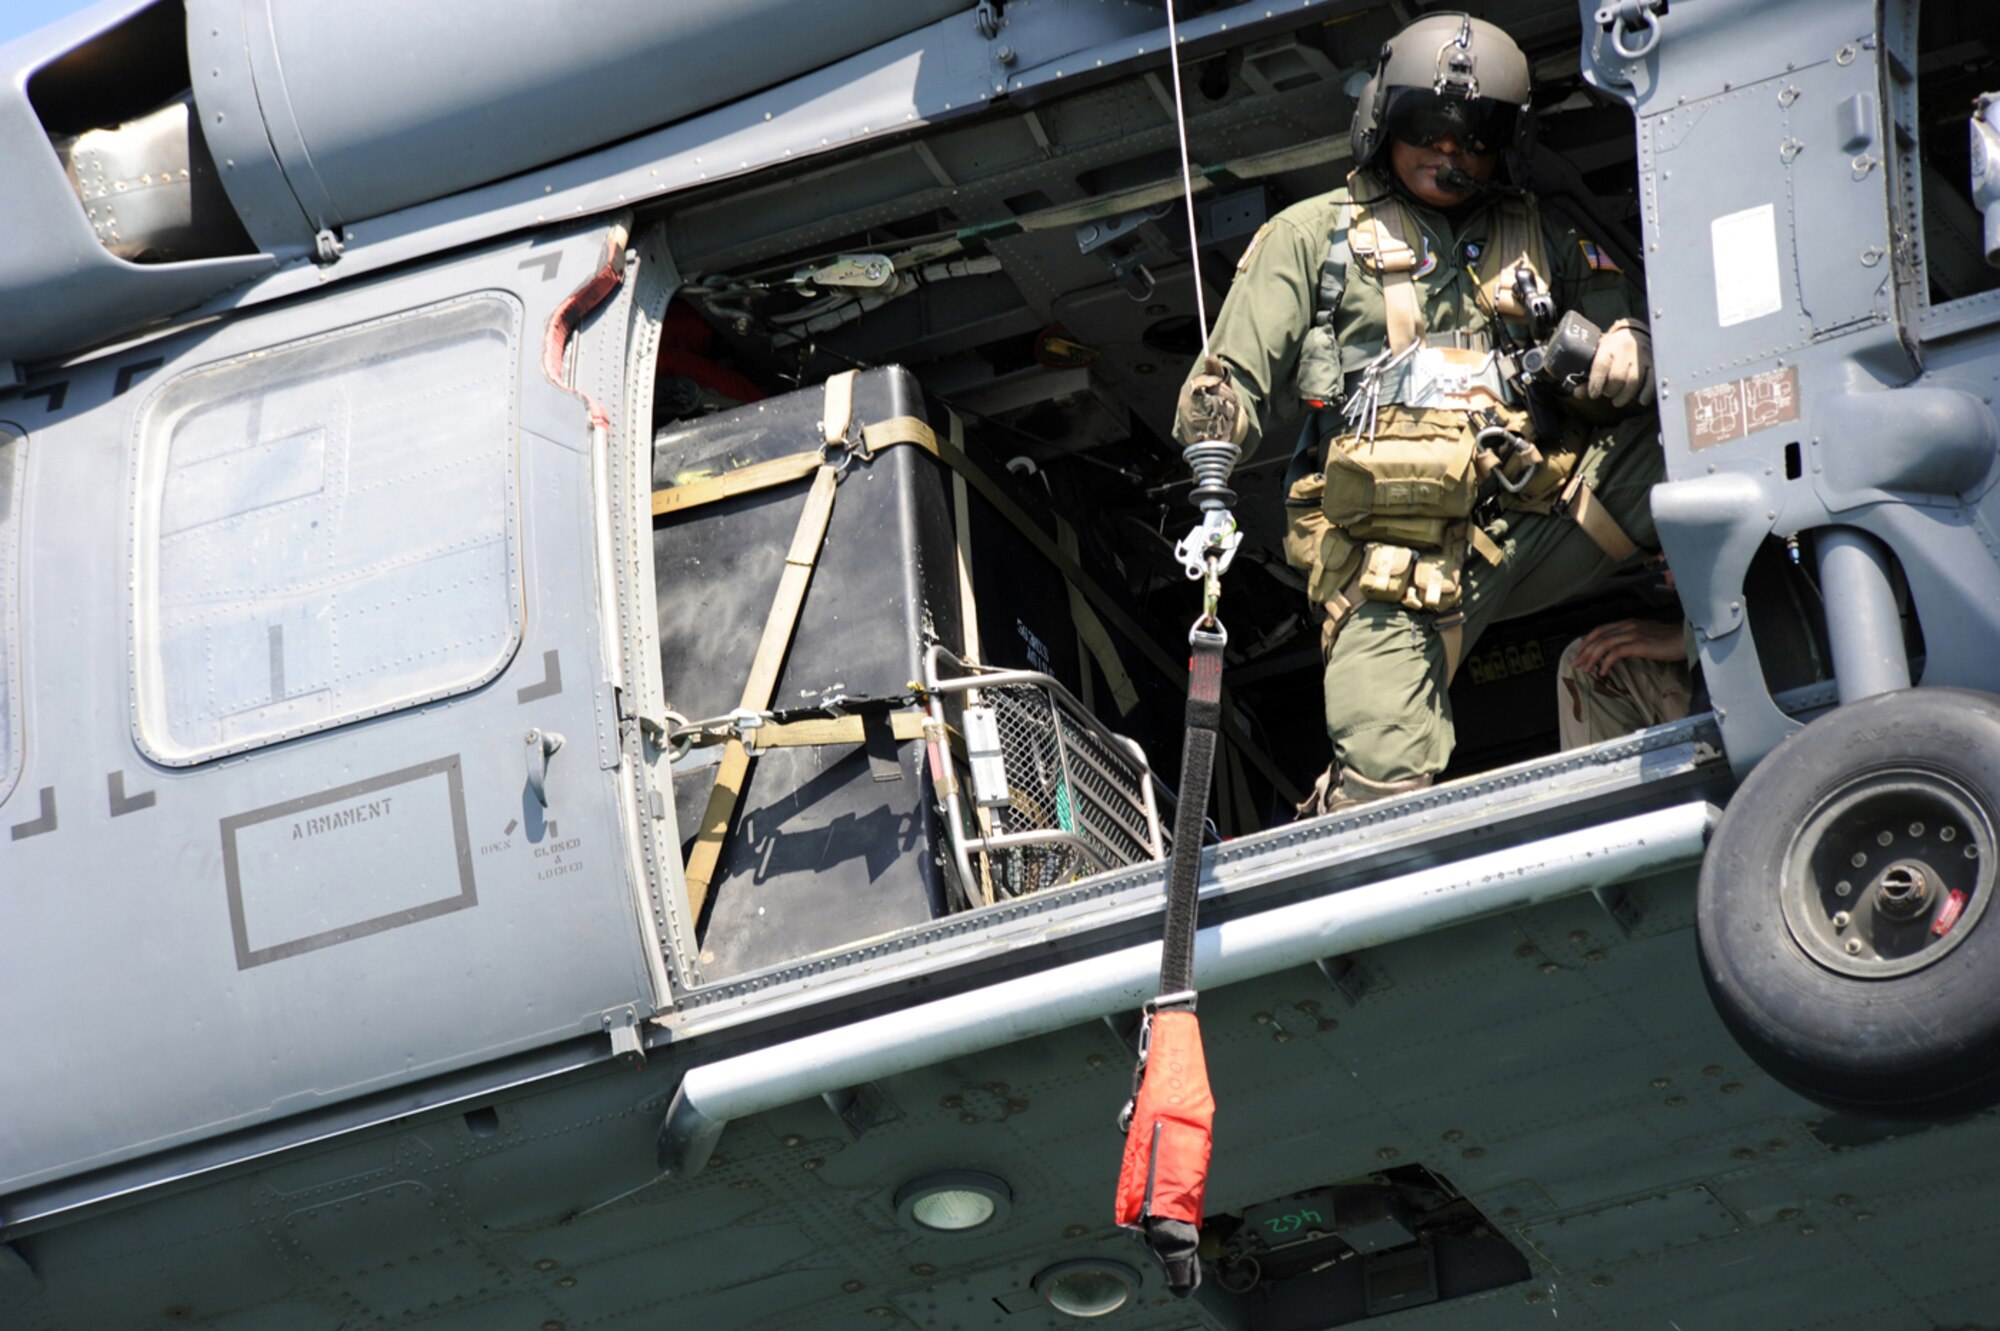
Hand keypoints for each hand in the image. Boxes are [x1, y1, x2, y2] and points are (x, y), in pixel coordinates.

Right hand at [1177, 355, 1247, 444]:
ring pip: (1217, 416)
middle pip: (1215, 401)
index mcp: (1188, 389)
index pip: (1210, 384)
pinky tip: (1222, 429)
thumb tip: (1211, 356)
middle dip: (1228, 403)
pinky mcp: (1193, 437)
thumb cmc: (1213, 402)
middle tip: (1230, 405)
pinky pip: (1216, 432)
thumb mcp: (1216, 385)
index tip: (1229, 393)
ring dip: (1227, 417)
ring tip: (1224, 417)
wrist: (1207, 429)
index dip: (1223, 389)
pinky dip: (1224, 430)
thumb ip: (1215, 371)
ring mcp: (1188, 422)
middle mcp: (1185, 405)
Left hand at [1569, 618, 1683, 677]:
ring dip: (1591, 657)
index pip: (1600, 629)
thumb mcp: (1646, 635)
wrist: (1687, 639)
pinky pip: (1616, 653)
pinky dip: (1606, 663)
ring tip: (1586, 669)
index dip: (1587, 641)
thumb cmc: (1669, 640)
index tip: (1580, 653)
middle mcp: (1628, 625)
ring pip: (1603, 644)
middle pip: (1598, 636)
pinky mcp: (1639, 644)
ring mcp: (1633, 634)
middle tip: (1576, 663)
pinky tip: (1603, 672)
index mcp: (1628, 623)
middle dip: (1584, 650)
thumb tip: (1617, 651)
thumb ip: (1631, 639)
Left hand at [1584, 322, 1653, 408]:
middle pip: (1617, 378)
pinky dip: (1645, 393)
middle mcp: (1626, 349)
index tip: (1594, 394)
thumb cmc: (1612, 350)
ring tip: (1618, 399)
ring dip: (1625, 396)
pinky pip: (1652, 381)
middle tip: (1608, 393)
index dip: (1596, 383)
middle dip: (1610, 391)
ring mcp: (1642, 356)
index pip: (1600, 366)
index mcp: (1609, 346)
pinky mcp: (1655, 362)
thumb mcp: (1598, 356)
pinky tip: (1639, 399)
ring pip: (1634, 382)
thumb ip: (1588, 376)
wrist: (1635, 333)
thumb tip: (1577, 394)